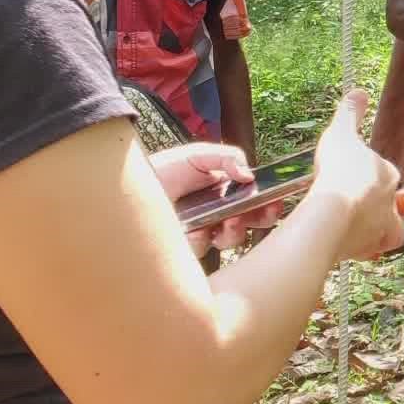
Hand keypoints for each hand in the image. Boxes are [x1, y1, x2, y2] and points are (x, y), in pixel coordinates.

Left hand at [150, 143, 282, 254]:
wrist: (129, 185)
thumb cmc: (163, 169)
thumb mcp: (197, 155)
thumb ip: (227, 158)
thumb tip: (249, 175)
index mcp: (227, 191)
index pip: (257, 200)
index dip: (270, 203)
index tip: (275, 201)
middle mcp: (220, 212)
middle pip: (252, 223)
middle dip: (260, 219)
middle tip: (256, 213)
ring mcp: (205, 231)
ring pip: (232, 239)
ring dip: (233, 230)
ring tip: (225, 219)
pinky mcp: (188, 245)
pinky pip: (204, 249)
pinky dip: (203, 238)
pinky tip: (195, 227)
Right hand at [306, 89, 403, 259]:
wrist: (333, 212)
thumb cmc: (338, 171)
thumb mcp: (340, 133)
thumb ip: (349, 113)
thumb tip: (359, 91)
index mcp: (387, 172)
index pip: (382, 172)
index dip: (366, 173)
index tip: (351, 174)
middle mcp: (392, 200)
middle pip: (387, 199)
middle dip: (374, 200)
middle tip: (353, 200)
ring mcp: (385, 225)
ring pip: (387, 225)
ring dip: (375, 224)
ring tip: (357, 224)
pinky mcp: (374, 246)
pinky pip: (376, 247)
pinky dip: (368, 246)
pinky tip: (357, 246)